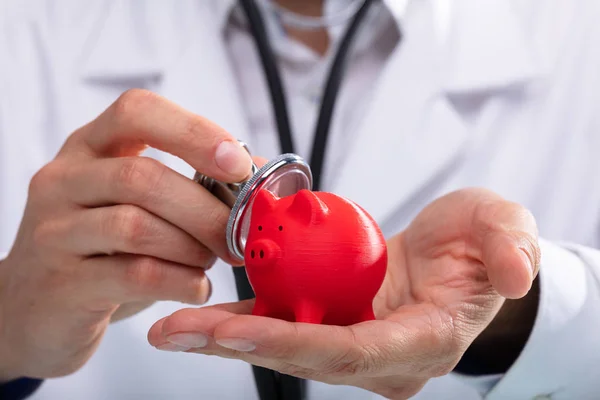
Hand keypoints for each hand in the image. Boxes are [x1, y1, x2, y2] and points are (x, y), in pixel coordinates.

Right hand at [0, 89, 251, 380]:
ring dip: (192, 246)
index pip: (137, 112)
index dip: (194, 131)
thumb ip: (190, 183)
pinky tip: (198, 288)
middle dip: (205, 209)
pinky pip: (134, 276)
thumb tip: (258, 172)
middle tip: (237, 234)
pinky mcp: (62, 283)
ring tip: (212, 261)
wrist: (34, 307)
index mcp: (90, 147)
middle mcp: (64, 179)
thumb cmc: (103, 248)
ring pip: (136, 226)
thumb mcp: (138, 204)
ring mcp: (55, 231)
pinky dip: (180, 281)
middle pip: (143, 177)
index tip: (237, 164)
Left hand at [147, 188, 539, 398]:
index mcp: (421, 341)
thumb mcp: (503, 229)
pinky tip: (196, 314)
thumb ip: (511, 247)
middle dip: (240, 347)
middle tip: (177, 332)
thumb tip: (516, 273)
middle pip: (303, 357)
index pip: (354, 351)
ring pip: (283, 346)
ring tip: (168, 328)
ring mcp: (353, 346)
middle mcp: (380, 358)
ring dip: (225, 338)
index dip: (297, 344)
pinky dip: (239, 321)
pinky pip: (282, 325)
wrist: (456, 257)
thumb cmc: (479, 246)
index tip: (240, 332)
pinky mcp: (332, 326)